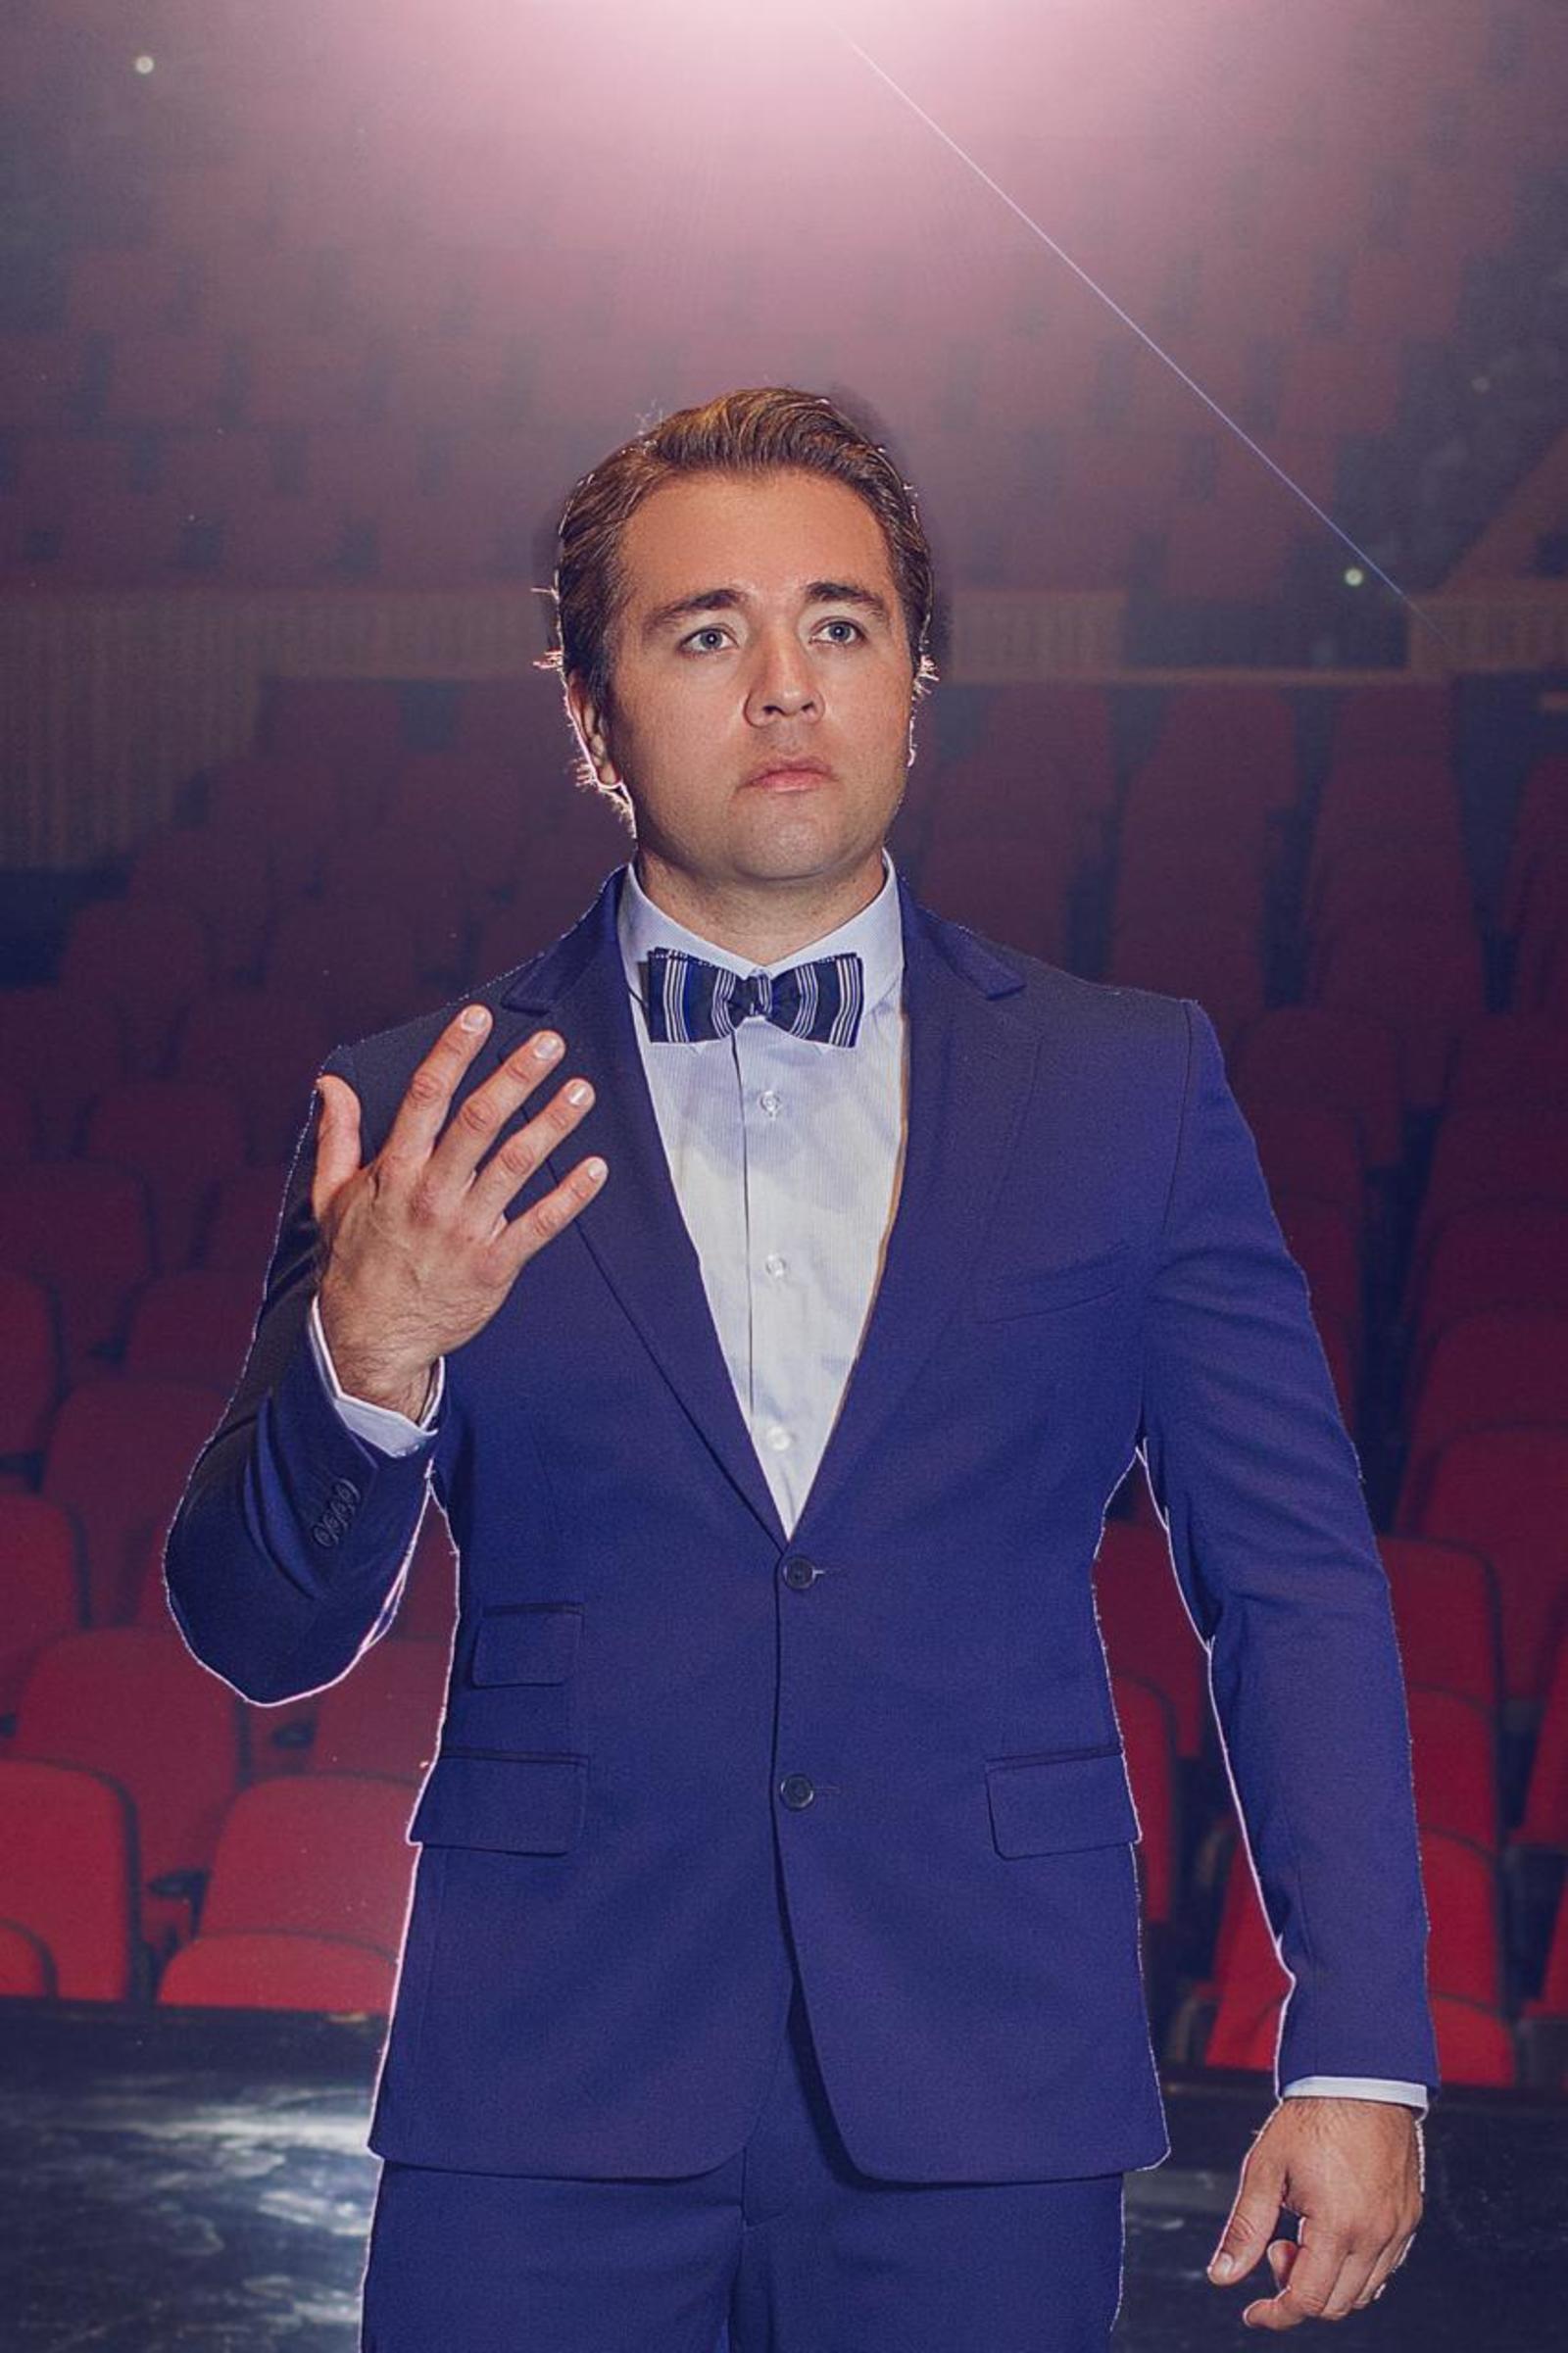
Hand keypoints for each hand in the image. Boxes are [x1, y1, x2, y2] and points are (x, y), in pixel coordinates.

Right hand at [311, 1004, 606, 1413]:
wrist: (370, 1337)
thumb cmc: (355, 1263)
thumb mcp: (331, 1196)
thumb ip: (338, 1135)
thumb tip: (331, 1084)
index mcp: (395, 1171)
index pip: (426, 1098)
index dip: (453, 1053)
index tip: (477, 1018)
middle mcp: (432, 1193)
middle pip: (479, 1122)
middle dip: (516, 1077)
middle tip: (549, 1044)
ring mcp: (465, 1229)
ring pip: (515, 1165)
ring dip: (552, 1125)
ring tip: (580, 1091)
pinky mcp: (493, 1265)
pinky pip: (539, 1224)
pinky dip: (570, 1196)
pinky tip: (595, 1168)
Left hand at [1207, 2096, 1422, 2327]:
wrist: (1360, 2079)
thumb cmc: (1313, 2118)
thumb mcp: (1266, 2169)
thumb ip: (1245, 2229)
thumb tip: (1222, 2276)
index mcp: (1338, 2226)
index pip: (1307, 2300)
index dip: (1275, 2314)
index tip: (1254, 2311)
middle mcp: (1376, 2234)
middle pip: (1336, 2304)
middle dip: (1298, 2290)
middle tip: (1278, 2246)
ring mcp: (1398, 2228)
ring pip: (1364, 2292)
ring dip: (1328, 2282)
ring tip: (1304, 2233)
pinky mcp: (1410, 2218)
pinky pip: (1385, 2268)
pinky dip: (1356, 2269)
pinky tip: (1331, 2233)